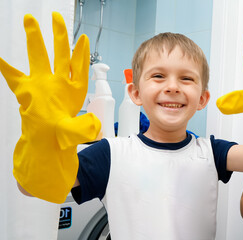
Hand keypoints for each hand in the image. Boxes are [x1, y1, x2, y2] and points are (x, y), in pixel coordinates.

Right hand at [0, 12, 100, 202]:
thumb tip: (94, 124)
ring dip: (35, 40)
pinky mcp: (27, 92)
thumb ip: (84, 128)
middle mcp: (59, 84)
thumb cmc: (63, 138)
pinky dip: (6, 66)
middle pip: (59, 54)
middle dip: (58, 35)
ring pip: (39, 57)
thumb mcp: (76, 133)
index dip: (82, 53)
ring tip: (31, 22)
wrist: (47, 145)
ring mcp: (42, 86)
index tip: (83, 38)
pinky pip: (14, 75)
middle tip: (56, 17)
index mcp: (74, 91)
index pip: (79, 67)